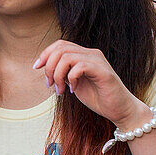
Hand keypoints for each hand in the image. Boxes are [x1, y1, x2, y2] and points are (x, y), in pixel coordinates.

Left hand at [33, 40, 147, 128]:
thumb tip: (45, 68)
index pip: (60, 44)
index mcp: (84, 55)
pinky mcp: (103, 71)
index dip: (45, 54)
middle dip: (49, 67)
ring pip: (67, 57)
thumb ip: (63, 74)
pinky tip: (73, 90)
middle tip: (50, 84)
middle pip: (61, 48)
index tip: (36, 68)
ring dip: (58, 75)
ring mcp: (98, 61)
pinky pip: (79, 67)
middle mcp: (91, 54)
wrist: (119, 110)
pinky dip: (71, 79)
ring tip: (61, 90)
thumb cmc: (98, 97)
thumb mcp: (74, 83)